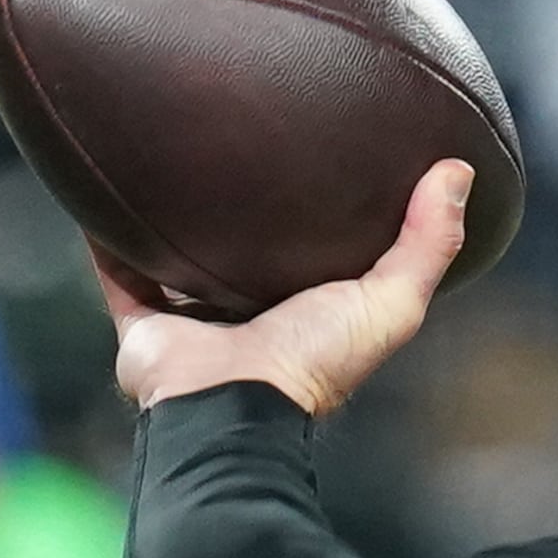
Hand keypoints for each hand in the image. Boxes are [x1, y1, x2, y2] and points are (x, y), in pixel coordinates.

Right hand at [102, 162, 474, 415]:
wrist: (230, 408)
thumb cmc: (315, 362)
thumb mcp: (391, 302)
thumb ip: (427, 244)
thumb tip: (457, 170)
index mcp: (304, 314)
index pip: (313, 259)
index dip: (320, 216)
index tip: (325, 162)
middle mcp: (247, 319)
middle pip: (240, 258)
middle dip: (239, 216)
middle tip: (240, 149)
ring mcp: (193, 325)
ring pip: (176, 262)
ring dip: (170, 221)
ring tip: (166, 158)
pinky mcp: (142, 328)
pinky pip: (118, 273)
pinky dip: (106, 239)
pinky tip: (100, 189)